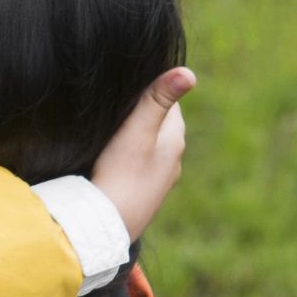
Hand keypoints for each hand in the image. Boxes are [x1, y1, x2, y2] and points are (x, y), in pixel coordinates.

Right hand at [91, 67, 194, 240]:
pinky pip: (139, 167)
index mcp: (175, 139)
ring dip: (134, 139)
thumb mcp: (138, 130)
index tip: (126, 92)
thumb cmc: (121, 173)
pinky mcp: (144, 194)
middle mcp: (173, 159)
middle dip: (141, 116)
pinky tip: (111, 163)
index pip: (169, 103)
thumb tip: (190, 72)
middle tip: (114, 111)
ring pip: (149, 147)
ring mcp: (160, 180)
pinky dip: (128, 160)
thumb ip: (159, 99)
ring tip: (110, 136)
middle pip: (159, 125)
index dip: (148, 93)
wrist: (107, 224)